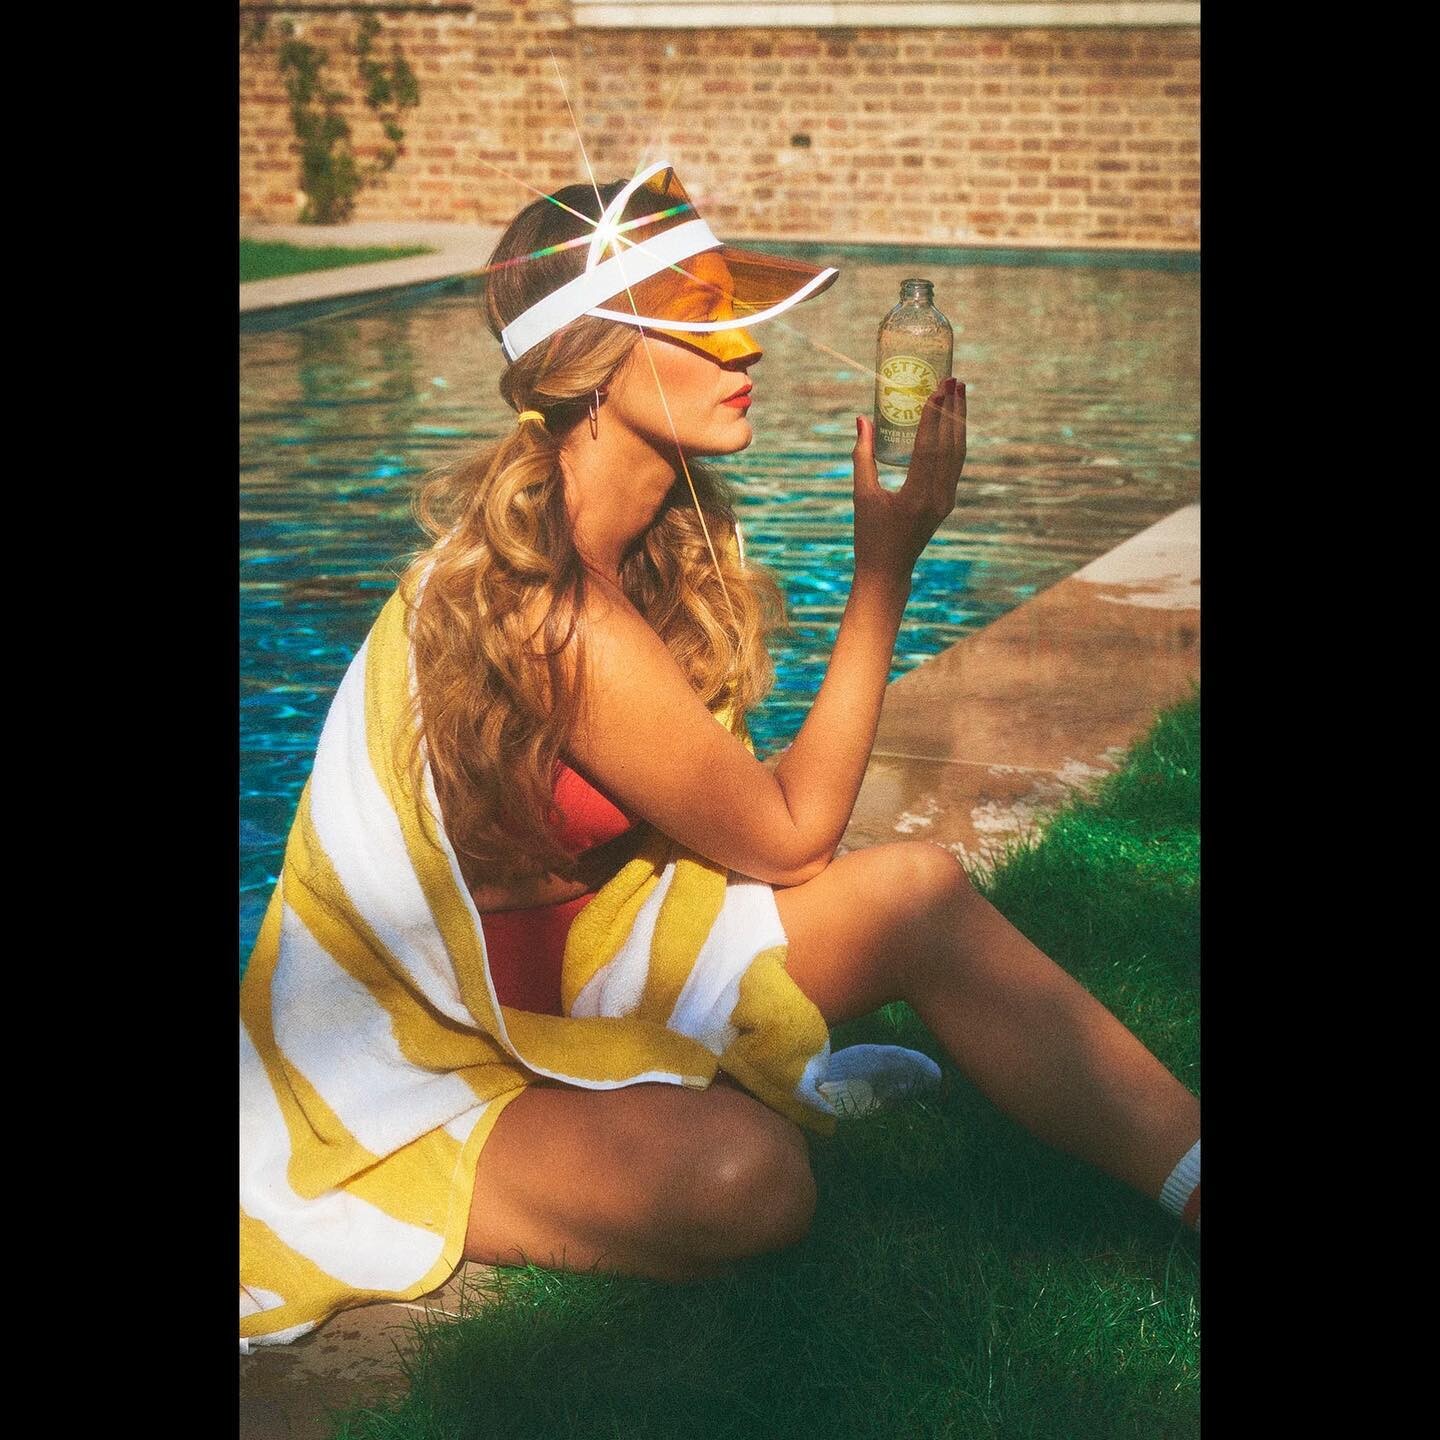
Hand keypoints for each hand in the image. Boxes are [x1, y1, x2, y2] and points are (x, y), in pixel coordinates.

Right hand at [852, 377, 966, 583]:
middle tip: (953, 379)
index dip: (933, 415)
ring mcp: (946, 500)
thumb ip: (863, 456)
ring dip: (959, 421)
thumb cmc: (869, 536)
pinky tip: (954, 421)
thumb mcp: (862, 496)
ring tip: (960, 392)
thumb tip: (862, 419)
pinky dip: (956, 439)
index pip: (930, 447)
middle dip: (953, 410)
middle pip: (951, 445)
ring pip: (958, 453)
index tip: (937, 387)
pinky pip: (955, 464)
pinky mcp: (946, 502)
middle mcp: (938, 497)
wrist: (888, 572)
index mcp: (916, 496)